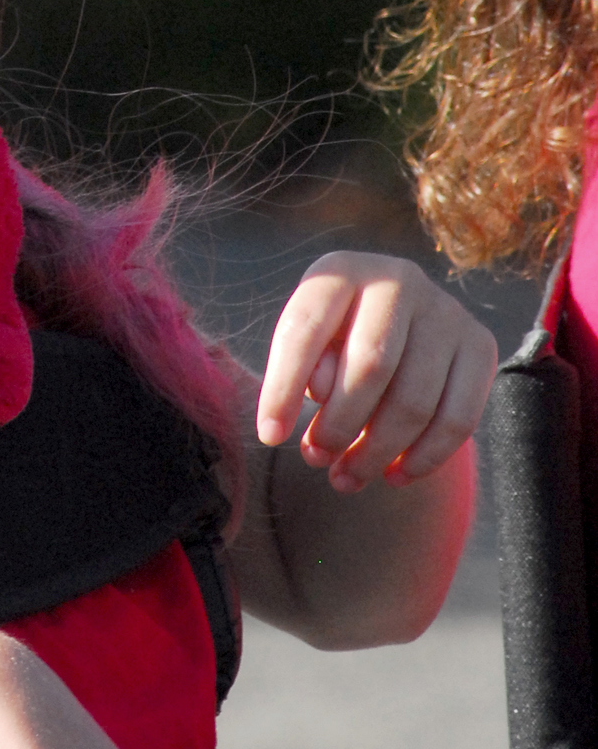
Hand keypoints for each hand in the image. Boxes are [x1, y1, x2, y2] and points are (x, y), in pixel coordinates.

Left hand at [256, 254, 495, 492]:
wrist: (398, 320)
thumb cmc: (336, 338)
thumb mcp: (309, 342)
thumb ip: (304, 365)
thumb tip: (324, 394)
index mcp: (341, 270)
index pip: (305, 330)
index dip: (282, 387)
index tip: (269, 436)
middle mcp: (398, 279)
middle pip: (371, 366)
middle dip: (339, 426)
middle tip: (316, 459)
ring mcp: (445, 310)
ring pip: (415, 401)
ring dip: (377, 452)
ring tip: (347, 477)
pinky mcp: (480, 344)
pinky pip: (458, 418)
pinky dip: (424, 458)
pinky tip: (395, 475)